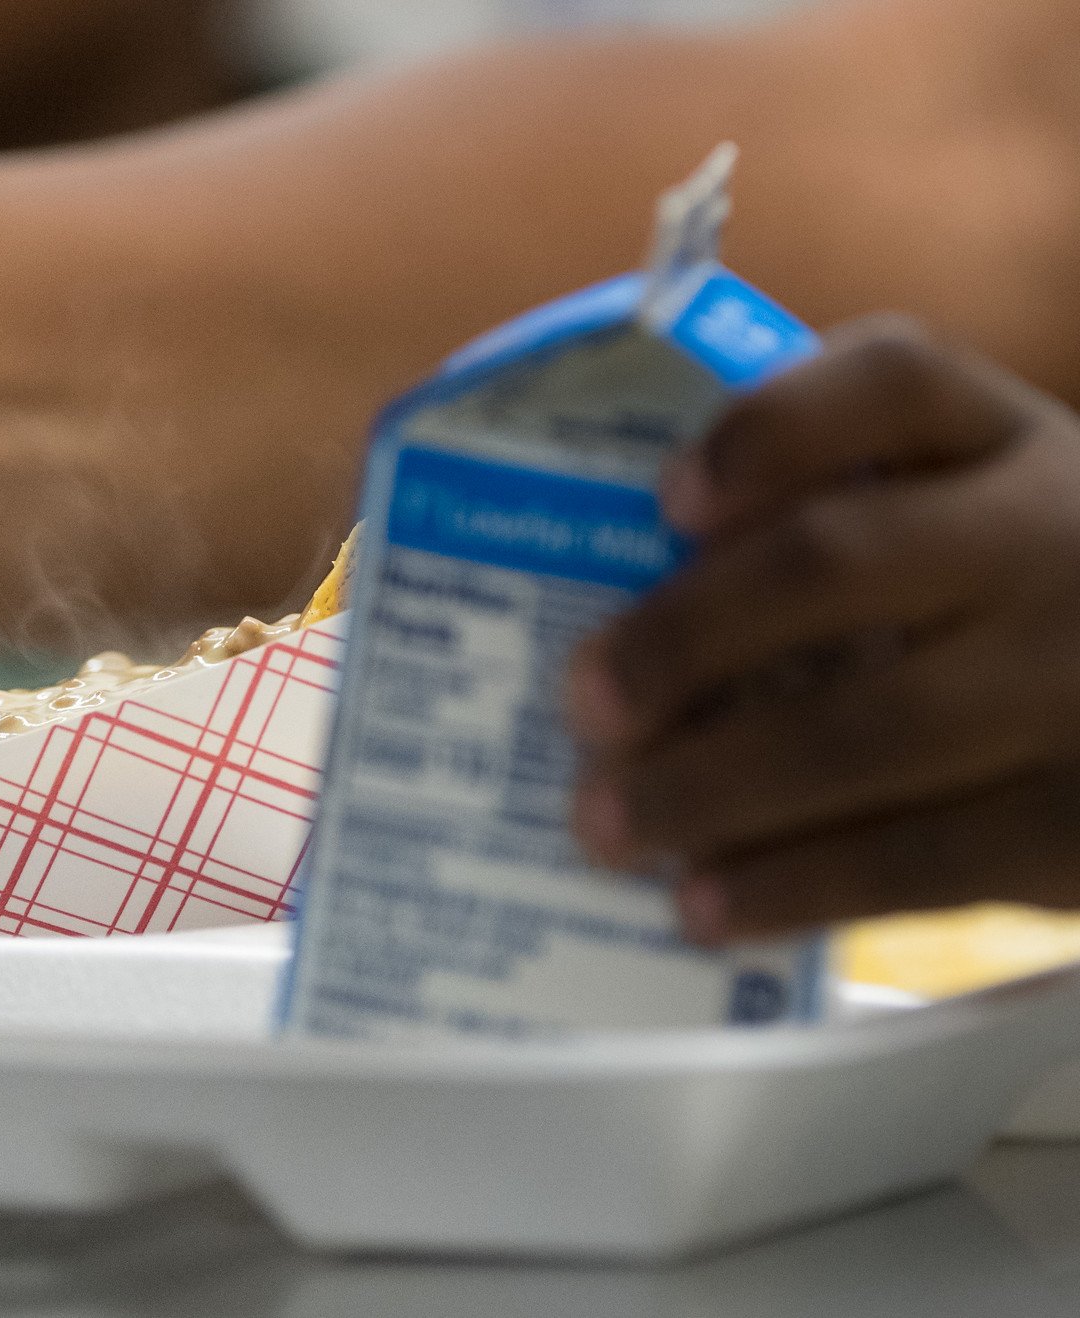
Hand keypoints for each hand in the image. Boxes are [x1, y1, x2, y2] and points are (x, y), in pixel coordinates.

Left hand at [564, 317, 1079, 943]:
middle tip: (582, 704)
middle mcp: (1052, 536)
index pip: (894, 379)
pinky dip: (793, 883)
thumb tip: (612, 600)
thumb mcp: (976, 523)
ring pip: (865, 728)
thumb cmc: (1025, 614)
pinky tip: (703, 905)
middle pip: (835, 560)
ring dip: (708, 786)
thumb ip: (839, 520)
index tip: (665, 499)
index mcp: (1002, 440)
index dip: (767, 431)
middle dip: (684, 636)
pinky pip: (921, 857)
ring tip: (605, 825)